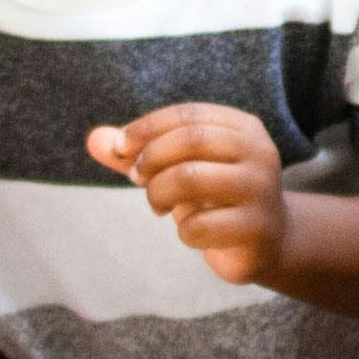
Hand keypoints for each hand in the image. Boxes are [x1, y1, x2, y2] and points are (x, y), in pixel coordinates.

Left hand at [90, 104, 291, 286]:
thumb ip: (139, 154)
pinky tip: (192, 233)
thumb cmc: (216, 197)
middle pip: (191, 140)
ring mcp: (261, 190)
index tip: (121, 148)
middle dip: (151, 158)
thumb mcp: (179, 168)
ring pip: (190, 178)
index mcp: (243, 128)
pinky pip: (199, 226)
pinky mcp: (256, 228)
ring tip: (158, 206)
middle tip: (137, 178)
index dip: (147, 128)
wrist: (266, 243)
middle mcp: (259, 152)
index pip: (188, 114)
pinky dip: (183, 231)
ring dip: (159, 193)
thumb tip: (93, 140)